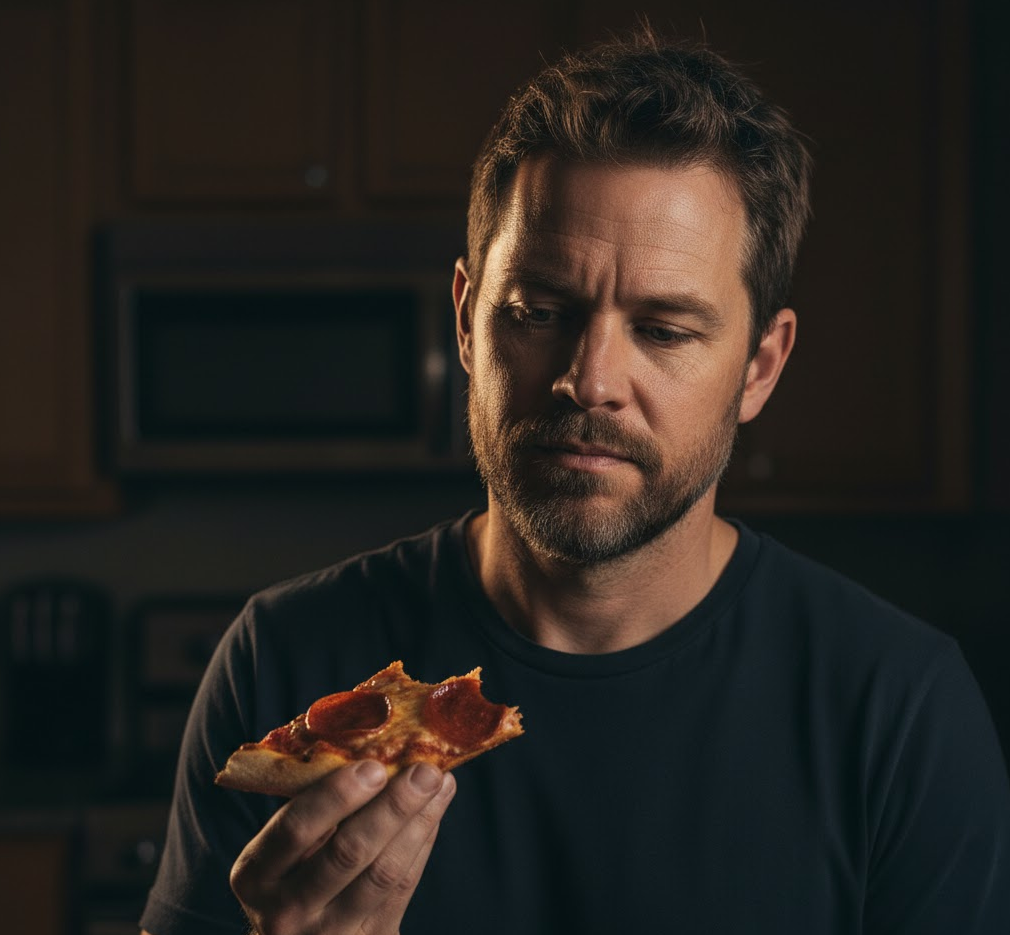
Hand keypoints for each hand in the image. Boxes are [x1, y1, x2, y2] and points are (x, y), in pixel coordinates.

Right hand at [230, 760, 455, 934]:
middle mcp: (286, 911)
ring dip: (418, 822)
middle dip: (392, 807)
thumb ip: (310, 810)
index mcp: (256, 875)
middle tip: (424, 770)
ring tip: (441, 782)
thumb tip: (369, 746)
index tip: (373, 765)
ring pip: (384, 873)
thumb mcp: (278, 851)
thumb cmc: (290, 875)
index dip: (335, 796)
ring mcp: (329, 934)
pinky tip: (434, 811)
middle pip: (348, 853)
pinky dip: (422, 844)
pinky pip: (402, 889)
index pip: (295, 830)